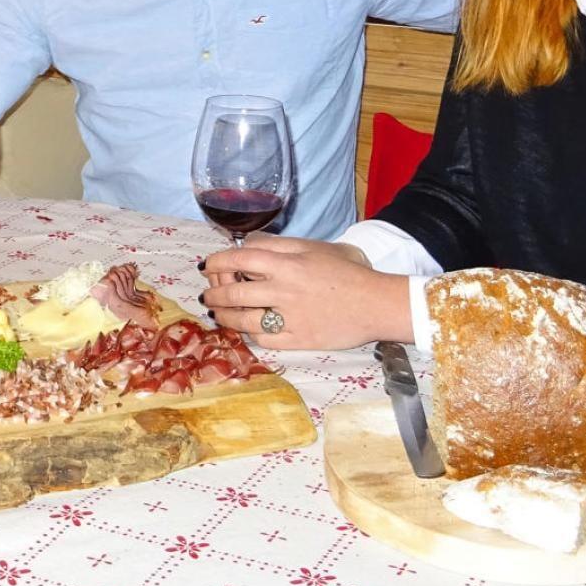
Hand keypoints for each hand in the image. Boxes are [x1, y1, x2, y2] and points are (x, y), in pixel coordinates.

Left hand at [200, 235, 409, 349]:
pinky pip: (263, 340)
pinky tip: (245, 329)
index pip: (239, 259)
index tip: (207, 265)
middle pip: (234, 291)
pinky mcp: (299, 339)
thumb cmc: (350, 271)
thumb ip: (281, 245)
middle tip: (207, 293)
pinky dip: (249, 334)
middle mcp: (283, 290)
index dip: (217, 262)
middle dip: (213, 292)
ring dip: (224, 315)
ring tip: (216, 312)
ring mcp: (290, 317)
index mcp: (288, 263)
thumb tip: (250, 244)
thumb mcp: (316, 247)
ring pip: (243, 319)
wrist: (378, 303)